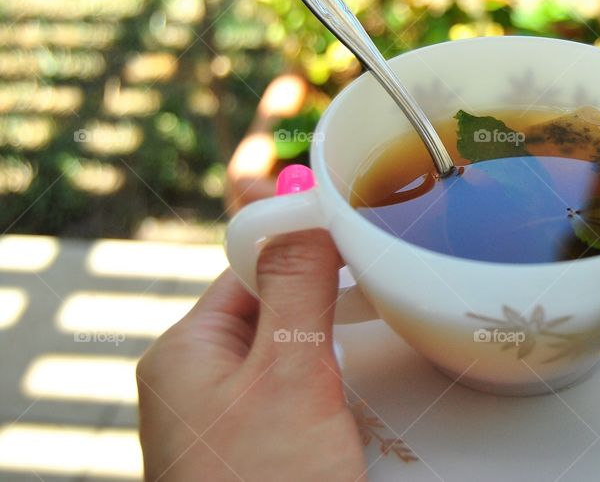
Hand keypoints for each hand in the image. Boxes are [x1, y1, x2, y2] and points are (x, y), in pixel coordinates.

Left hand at [137, 229, 365, 480]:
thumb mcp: (288, 378)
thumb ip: (297, 291)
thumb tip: (301, 213)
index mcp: (183, 352)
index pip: (249, 268)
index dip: (301, 253)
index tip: (350, 242)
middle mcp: (195, 384)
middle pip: (275, 315)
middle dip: (324, 323)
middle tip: (351, 343)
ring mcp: (223, 422)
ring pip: (292, 362)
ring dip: (331, 370)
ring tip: (342, 403)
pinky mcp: (252, 451)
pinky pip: (296, 404)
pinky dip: (328, 406)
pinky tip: (342, 427)